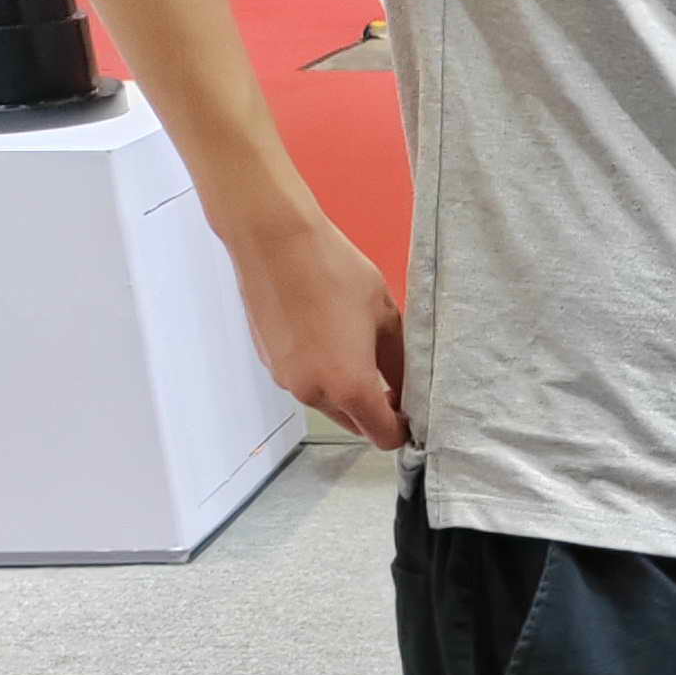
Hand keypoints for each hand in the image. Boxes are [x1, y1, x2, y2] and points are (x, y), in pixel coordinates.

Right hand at [233, 204, 405, 447]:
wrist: (273, 238)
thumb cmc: (334, 270)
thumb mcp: (385, 315)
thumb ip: (400, 362)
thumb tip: (407, 388)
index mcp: (350, 387)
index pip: (383, 436)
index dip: (401, 428)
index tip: (407, 407)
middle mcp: (314, 393)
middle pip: (354, 423)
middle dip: (372, 410)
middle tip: (385, 376)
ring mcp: (286, 379)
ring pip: (326, 403)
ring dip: (343, 389)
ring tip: (350, 345)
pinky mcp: (268, 362)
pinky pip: (302, 379)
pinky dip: (316, 371)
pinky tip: (321, 334)